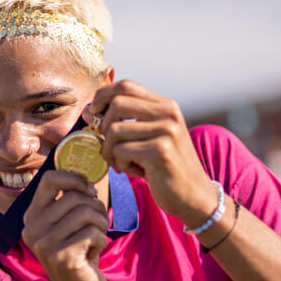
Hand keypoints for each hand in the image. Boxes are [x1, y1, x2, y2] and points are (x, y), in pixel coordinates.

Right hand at [22, 170, 108, 280]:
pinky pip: (93, 232)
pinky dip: (101, 240)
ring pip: (86, 212)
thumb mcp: (67, 224)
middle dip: (96, 206)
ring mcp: (45, 244)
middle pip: (74, 196)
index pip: (50, 179)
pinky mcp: (62, 257)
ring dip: (100, 224)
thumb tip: (85, 175)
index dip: (75, 179)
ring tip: (97, 236)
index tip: (89, 191)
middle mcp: (32, 229)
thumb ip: (69, 200)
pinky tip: (93, 253)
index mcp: (31, 217)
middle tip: (99, 223)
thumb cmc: (78, 252)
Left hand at [87, 80, 215, 225]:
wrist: (193, 194)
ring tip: (121, 162)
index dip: (103, 96)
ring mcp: (166, 131)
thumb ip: (121, 122)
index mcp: (165, 105)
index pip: (126, 85)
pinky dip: (119, 163)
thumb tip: (87, 110)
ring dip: (109, 150)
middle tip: (108, 145)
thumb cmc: (163, 166)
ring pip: (114, 130)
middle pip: (117, 104)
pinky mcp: (160, 151)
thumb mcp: (145, 138)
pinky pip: (120, 150)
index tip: (94, 112)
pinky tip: (131, 170)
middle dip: (103, 126)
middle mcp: (168, 113)